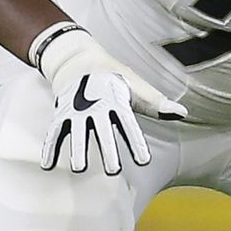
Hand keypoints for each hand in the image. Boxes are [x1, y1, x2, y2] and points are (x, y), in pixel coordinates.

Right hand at [29, 22, 186, 174]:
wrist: (79, 60)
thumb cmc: (115, 78)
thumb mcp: (136, 87)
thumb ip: (156, 103)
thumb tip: (183, 113)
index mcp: (117, 100)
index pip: (129, 123)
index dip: (136, 141)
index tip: (144, 160)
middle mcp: (97, 106)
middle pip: (102, 130)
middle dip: (107, 149)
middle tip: (113, 170)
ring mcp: (77, 110)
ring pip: (77, 132)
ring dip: (77, 149)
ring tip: (79, 169)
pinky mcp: (62, 114)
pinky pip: (54, 132)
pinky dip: (50, 147)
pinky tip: (47, 166)